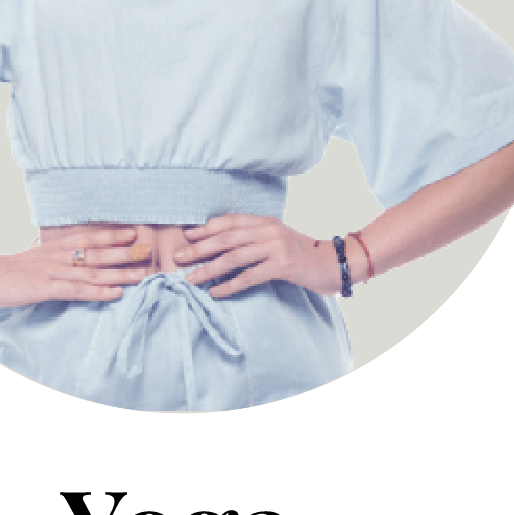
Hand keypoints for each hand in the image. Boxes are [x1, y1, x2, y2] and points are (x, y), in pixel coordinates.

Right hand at [0, 229, 155, 308]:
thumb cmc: (12, 266)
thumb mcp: (37, 254)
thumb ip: (56, 251)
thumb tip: (74, 250)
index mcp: (56, 245)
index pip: (89, 236)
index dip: (112, 234)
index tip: (134, 231)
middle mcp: (59, 255)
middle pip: (97, 252)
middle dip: (124, 252)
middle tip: (148, 250)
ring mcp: (54, 272)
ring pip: (93, 271)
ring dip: (119, 273)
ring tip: (142, 275)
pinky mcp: (47, 289)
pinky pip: (77, 291)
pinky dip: (98, 291)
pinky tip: (114, 294)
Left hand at [174, 214, 342, 298]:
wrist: (335, 262)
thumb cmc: (303, 254)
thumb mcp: (278, 239)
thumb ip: (256, 238)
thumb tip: (224, 246)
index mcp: (265, 222)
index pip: (229, 221)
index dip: (206, 228)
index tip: (186, 235)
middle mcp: (268, 230)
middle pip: (226, 238)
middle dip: (199, 248)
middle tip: (178, 257)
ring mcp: (275, 247)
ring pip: (234, 257)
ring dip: (209, 269)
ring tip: (191, 279)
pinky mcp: (282, 266)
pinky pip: (249, 276)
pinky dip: (230, 285)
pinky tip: (216, 293)